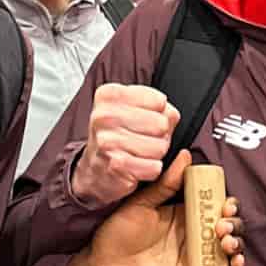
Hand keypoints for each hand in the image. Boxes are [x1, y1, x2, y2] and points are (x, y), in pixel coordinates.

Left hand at [63, 150, 244, 265]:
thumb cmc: (115, 235)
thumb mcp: (140, 203)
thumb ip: (165, 183)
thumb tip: (185, 155)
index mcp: (183, 212)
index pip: (215, 204)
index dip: (226, 202)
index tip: (225, 203)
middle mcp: (193, 234)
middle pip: (228, 225)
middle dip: (233, 222)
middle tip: (222, 224)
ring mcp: (196, 257)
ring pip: (230, 248)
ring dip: (236, 242)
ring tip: (225, 241)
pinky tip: (233, 262)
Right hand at [71, 84, 179, 204]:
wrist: (95, 168)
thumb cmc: (117, 135)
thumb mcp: (133, 109)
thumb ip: (158, 106)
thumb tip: (170, 115)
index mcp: (109, 95)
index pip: (159, 101)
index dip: (159, 113)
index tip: (144, 119)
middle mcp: (105, 116)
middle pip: (162, 124)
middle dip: (160, 136)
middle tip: (143, 139)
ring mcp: (108, 141)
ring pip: (160, 147)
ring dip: (155, 154)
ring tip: (139, 153)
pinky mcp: (116, 166)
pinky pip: (154, 167)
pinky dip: (150, 170)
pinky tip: (136, 166)